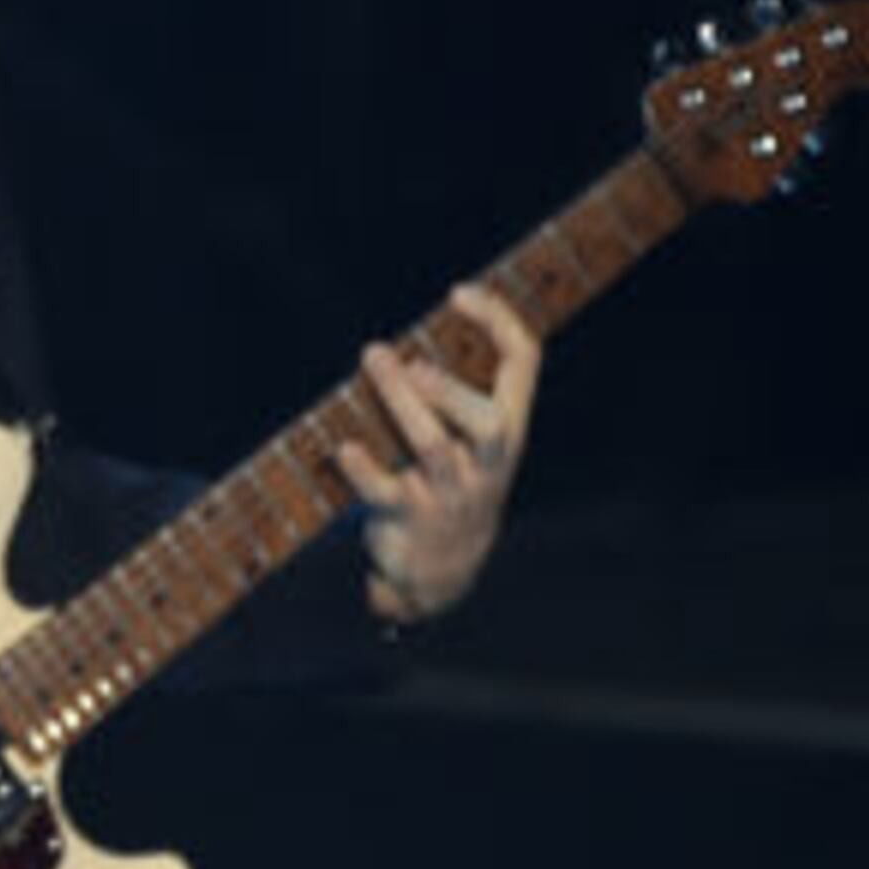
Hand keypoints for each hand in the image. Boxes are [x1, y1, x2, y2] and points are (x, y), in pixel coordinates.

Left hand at [334, 282, 540, 625]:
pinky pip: (386, 491)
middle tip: (409, 357)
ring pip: (433, 447)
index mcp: (507, 430)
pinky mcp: (408, 518)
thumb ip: (458, 390)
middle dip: (448, 387)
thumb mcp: (475, 441)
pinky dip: (364, 469)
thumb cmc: (454, 483)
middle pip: (487, 421)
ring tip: (373, 358)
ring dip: (401, 402)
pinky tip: (344, 447)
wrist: (443, 575)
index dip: (499, 322)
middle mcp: (486, 462)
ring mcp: (448, 493)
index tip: (459, 293)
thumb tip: (412, 335)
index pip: (524, 365)